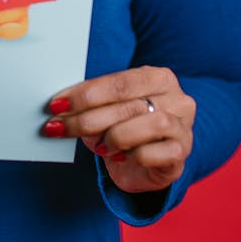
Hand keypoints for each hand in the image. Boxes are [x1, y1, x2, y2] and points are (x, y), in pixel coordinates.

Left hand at [42, 66, 195, 192]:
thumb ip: (91, 102)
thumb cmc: (125, 128)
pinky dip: (134, 156)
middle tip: (60, 127)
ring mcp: (184, 126)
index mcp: (158, 77)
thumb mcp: (108, 109)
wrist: (147, 164)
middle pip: (129, 105)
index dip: (85, 94)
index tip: (56, 104)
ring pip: (150, 124)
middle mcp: (177, 99)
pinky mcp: (182, 153)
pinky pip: (157, 153)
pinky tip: (121, 157)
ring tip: (100, 147)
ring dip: (115, 137)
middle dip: (88, 118)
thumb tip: (59, 105)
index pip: (119, 83)